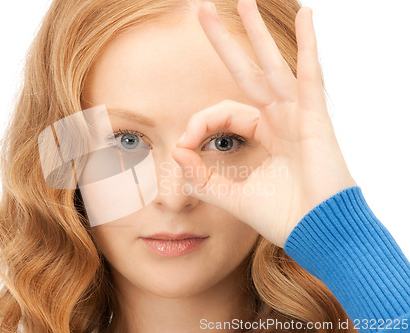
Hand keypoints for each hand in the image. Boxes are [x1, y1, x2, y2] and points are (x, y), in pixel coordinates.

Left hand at [171, 0, 356, 247]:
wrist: (318, 236)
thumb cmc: (284, 218)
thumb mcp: (232, 196)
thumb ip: (202, 176)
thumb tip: (175, 151)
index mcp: (263, 135)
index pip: (223, 113)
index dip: (198, 123)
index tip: (183, 144)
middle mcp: (280, 119)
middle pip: (247, 71)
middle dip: (225, 42)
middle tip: (201, 10)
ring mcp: (298, 116)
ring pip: (273, 66)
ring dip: (258, 33)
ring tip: (244, 1)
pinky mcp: (316, 120)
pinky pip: (311, 77)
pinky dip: (309, 47)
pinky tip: (307, 17)